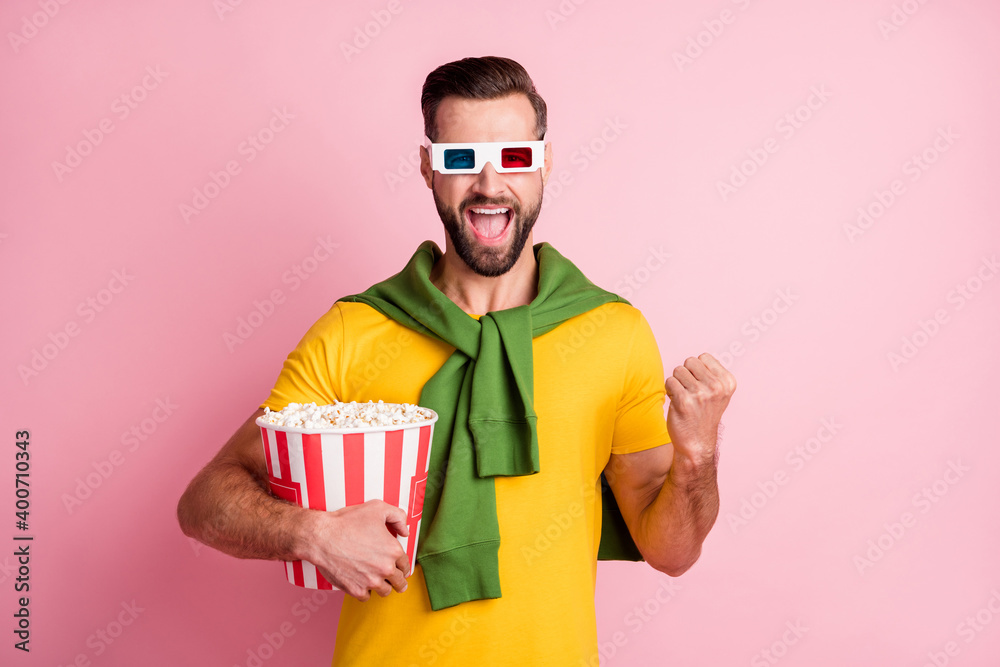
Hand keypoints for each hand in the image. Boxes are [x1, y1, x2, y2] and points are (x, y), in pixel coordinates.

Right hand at [302, 499, 410, 600]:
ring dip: (383, 587)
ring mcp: (371, 581)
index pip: (405, 564)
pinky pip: (367, 597)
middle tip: (396, 581)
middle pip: (399, 582)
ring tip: (379, 582)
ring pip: (385, 591)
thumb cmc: (347, 521)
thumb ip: (398, 516)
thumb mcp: (377, 508)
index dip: (402, 565)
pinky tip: (362, 584)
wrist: (322, 537)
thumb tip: (405, 532)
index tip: (399, 567)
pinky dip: (365, 591)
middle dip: (398, 580)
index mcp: (393, 551)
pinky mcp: (356, 590)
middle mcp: (385, 569)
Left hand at [664, 353, 735, 469]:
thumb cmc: (704, 415)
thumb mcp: (718, 393)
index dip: (697, 370)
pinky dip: (669, 391)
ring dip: (677, 383)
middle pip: (690, 361)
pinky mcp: (684, 401)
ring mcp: (701, 394)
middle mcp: (717, 387)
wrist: (697, 443)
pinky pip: (669, 382)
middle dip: (686, 374)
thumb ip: (711, 374)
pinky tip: (677, 402)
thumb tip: (696, 358)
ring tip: (684, 397)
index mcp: (727, 382)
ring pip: (678, 371)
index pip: (704, 357)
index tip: (700, 385)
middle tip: (690, 391)